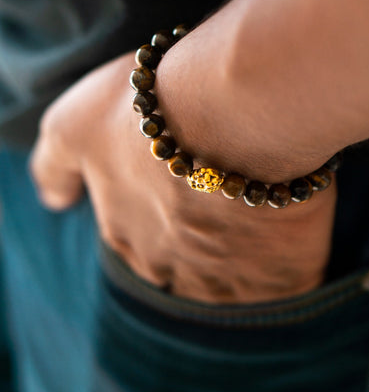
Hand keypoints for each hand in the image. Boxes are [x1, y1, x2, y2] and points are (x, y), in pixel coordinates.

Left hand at [30, 52, 336, 303]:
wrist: (236, 108)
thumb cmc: (156, 106)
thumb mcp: (78, 123)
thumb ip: (56, 165)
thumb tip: (53, 199)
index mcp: (124, 233)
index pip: (135, 239)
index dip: (160, 209)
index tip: (182, 182)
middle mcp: (169, 268)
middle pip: (180, 267)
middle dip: (196, 240)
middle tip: (223, 195)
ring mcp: (226, 281)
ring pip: (231, 284)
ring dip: (241, 259)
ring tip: (259, 217)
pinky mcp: (280, 278)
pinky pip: (284, 283)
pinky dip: (287, 264)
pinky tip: (292, 230)